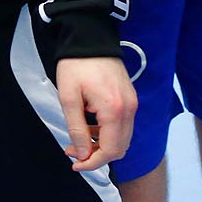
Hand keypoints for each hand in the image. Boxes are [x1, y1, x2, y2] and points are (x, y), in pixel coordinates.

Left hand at [55, 55, 135, 172]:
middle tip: (74, 152)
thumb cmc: (77, 65)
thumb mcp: (69, 97)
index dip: (93, 162)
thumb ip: (77, 129)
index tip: (75, 164)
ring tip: (78, 140)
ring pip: (122, 138)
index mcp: (114, 110)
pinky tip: (89, 127)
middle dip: (97, 155)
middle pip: (120, 148)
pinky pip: (123, 125)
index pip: (110, 150)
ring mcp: (132, 104)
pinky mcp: (130, 99)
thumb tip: (82, 154)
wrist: (91, 38)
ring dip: (102, 145)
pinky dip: (108, 133)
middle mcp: (129, 109)